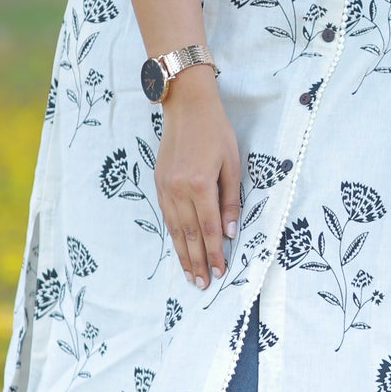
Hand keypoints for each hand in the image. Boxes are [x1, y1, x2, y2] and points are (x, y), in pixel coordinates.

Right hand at [154, 66, 240, 288]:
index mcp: (199, 185)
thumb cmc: (215, 131)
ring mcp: (165, 188)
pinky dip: (173, 236)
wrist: (186, 106)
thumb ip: (230, 199)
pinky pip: (166, 217)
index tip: (220, 272)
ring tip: (190, 275)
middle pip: (189, 235)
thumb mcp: (232, 163)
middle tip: (203, 285)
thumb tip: (230, 231)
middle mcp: (178, 190)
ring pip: (174, 230)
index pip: (208, 229)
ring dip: (182, 255)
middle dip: (197, 262)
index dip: (215, 253)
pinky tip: (179, 248)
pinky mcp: (158, 183)